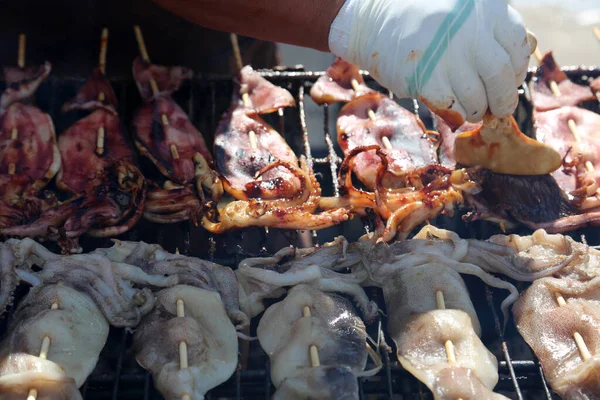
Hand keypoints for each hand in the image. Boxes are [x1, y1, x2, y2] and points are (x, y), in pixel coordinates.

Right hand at [329, 0, 534, 127]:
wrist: (374, 20)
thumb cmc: (423, 16)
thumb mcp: (464, 9)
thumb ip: (493, 27)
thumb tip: (529, 52)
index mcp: (485, 9)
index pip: (517, 48)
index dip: (517, 69)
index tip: (509, 79)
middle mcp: (470, 32)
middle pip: (501, 78)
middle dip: (503, 99)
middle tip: (499, 108)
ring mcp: (447, 57)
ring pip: (478, 99)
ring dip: (478, 110)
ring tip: (473, 108)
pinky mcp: (426, 80)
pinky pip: (452, 106)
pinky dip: (455, 110)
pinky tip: (452, 104)